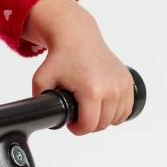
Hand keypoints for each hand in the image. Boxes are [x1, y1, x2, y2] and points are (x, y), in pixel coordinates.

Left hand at [30, 21, 134, 135]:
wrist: (78, 37)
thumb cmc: (62, 57)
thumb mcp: (42, 80)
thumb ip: (38, 100)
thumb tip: (40, 115)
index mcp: (91, 90)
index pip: (89, 125)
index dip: (77, 129)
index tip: (71, 124)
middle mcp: (111, 88)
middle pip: (102, 124)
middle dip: (88, 125)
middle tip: (78, 116)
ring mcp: (122, 84)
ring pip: (116, 119)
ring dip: (103, 119)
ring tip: (90, 110)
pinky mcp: (128, 81)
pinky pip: (126, 109)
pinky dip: (117, 112)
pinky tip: (104, 107)